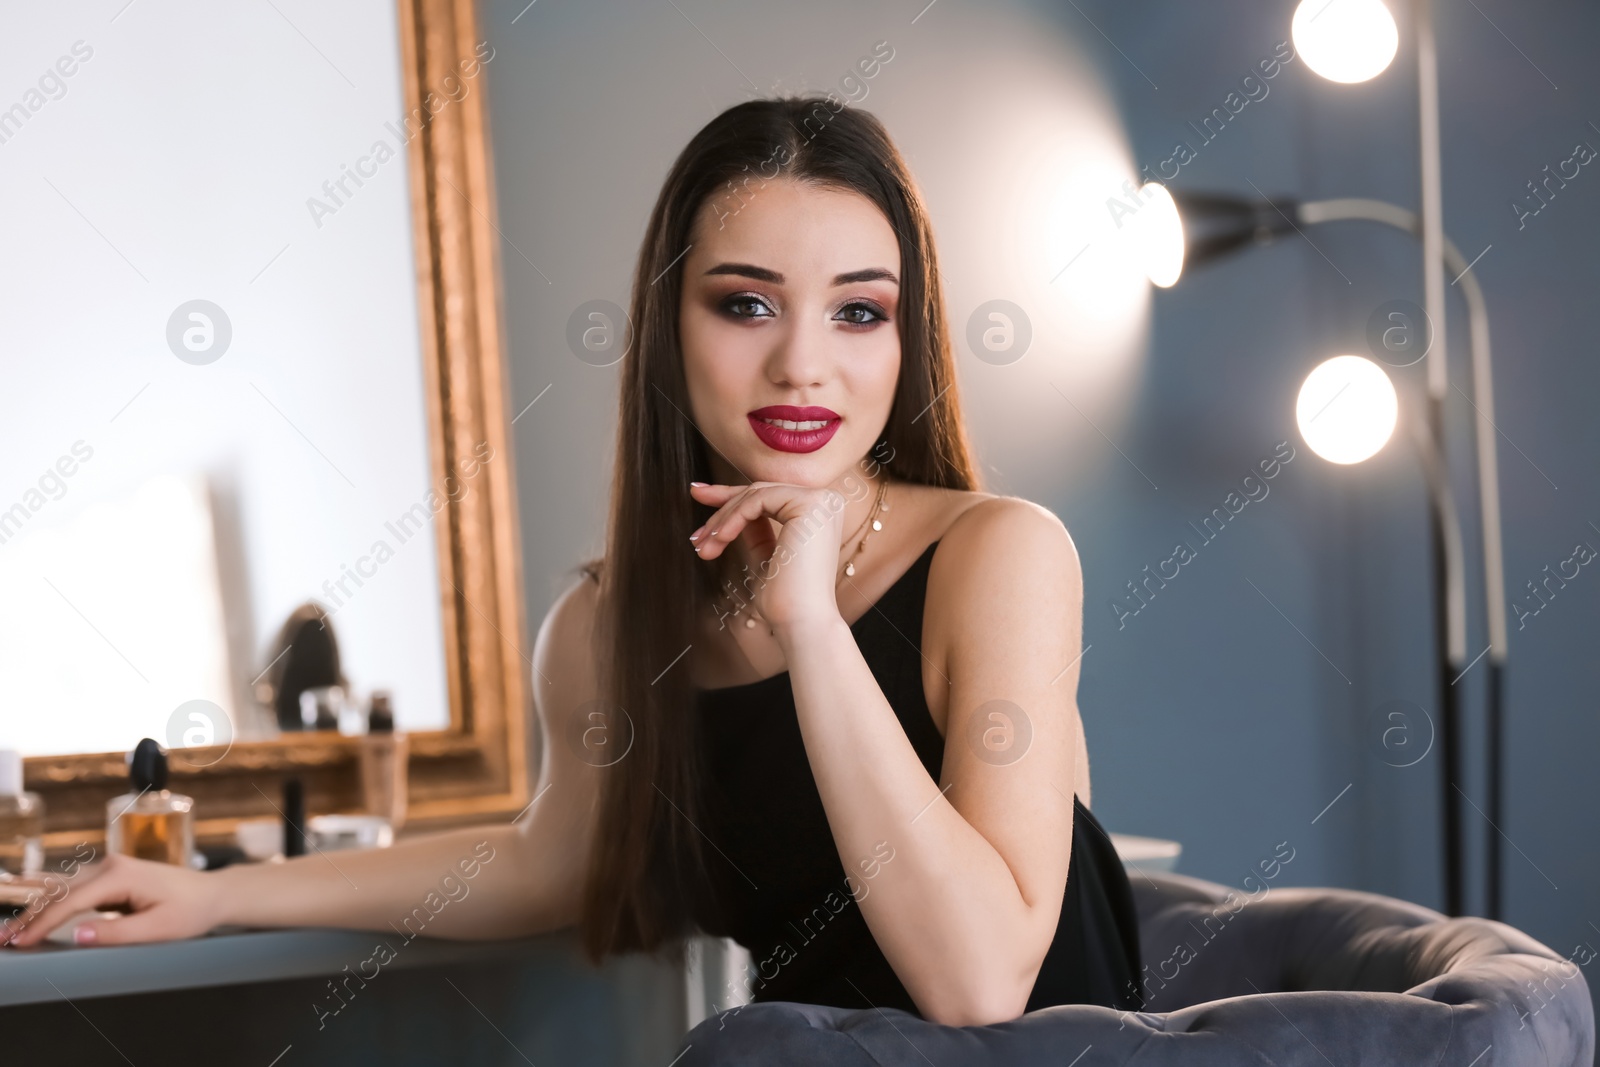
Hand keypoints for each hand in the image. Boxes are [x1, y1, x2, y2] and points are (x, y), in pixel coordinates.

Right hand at [3, 852, 224, 947]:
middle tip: (2, 940)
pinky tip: (34, 919)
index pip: (70, 903)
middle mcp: (111, 866)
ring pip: (62, 890)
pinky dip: (52, 905)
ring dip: (36, 910)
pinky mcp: (110, 877)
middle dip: (28, 917)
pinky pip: (73, 891)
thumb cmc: (190, 911)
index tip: (20, 943)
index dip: (42, 924)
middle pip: (59, 893)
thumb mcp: (156, 929)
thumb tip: (75, 935)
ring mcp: (110, 868)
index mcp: (120, 875)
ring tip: (10, 933)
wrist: (213, 894)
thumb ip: (114, 933)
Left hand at [690, 480, 851, 633]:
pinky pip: (758, 500)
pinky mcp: (810, 504)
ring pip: (755, 495)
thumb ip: (755, 529)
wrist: (801, 622)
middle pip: (760, 492)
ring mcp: (820, 501)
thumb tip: (731, 507)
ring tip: (703, 547)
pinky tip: (718, 540)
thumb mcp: (765, 555)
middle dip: (721, 509)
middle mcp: (825, 502)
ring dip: (722, 521)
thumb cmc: (784, 601)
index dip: (731, 498)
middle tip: (695, 532)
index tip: (700, 499)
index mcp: (818, 514)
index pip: (768, 497)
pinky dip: (732, 519)